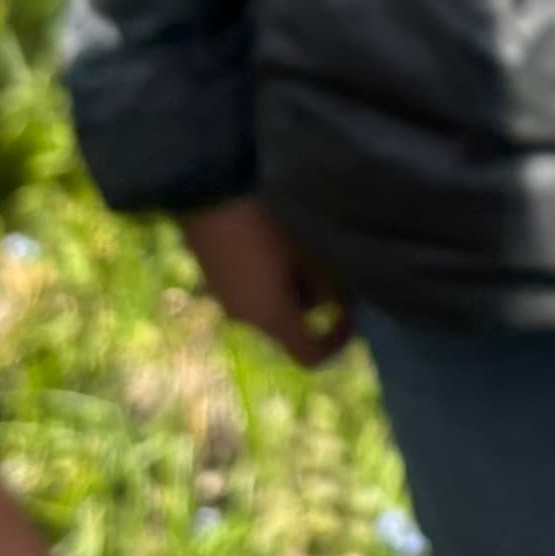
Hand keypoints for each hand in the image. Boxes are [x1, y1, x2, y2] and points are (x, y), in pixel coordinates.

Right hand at [180, 196, 349, 366]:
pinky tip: (268, 250)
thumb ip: (326, 287)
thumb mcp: (304, 255)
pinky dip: (267, 287)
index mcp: (273, 319)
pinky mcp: (215, 286)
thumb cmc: (264, 228)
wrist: (207, 199)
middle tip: (322, 272)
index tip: (347, 317)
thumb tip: (340, 305)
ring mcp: (227, 304)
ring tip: (295, 254)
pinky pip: (250, 297)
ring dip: (288, 294)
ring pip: (269, 311)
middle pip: (289, 330)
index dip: (334, 343)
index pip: (309, 356)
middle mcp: (248, 321)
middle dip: (311, 308)